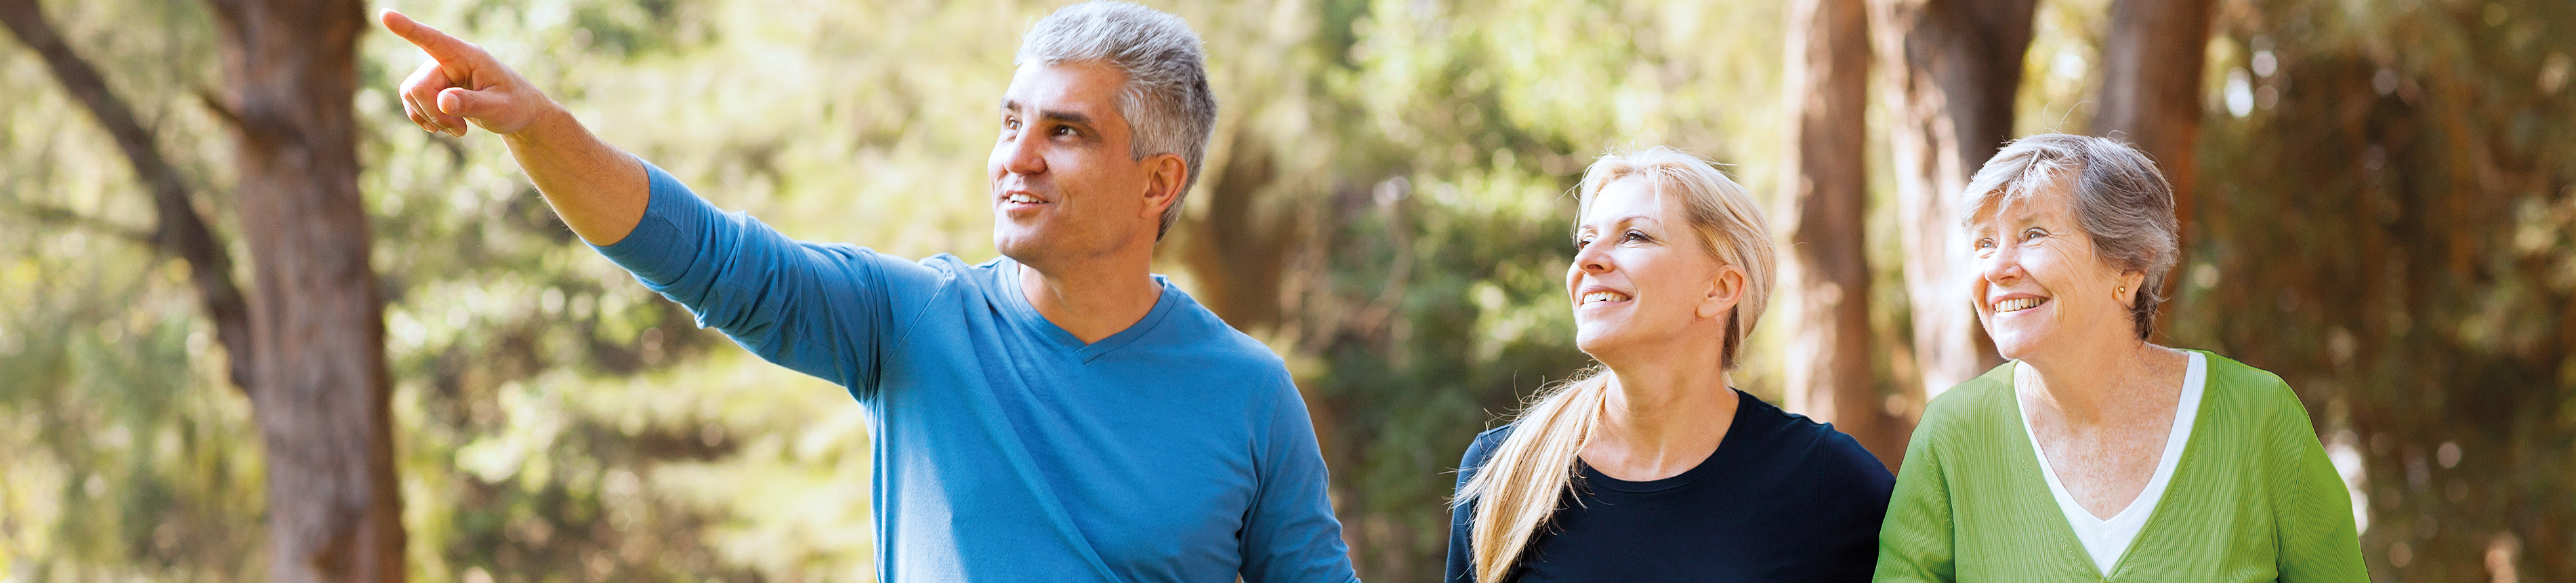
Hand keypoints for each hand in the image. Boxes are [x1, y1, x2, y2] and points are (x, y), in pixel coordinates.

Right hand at [380, 9, 550, 136]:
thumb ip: (472, 103)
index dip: (408, 29)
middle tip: (461, 130)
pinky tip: (446, 128)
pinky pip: (412, 103)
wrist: (518, 112)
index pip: (433, 39)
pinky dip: (426, 119)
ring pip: (411, 95)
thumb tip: (443, 101)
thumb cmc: (514, 105)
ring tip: (460, 129)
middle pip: (418, 86)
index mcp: (467, 55)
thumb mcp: (499, 107)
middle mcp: (448, 60)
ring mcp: (438, 74)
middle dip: (434, 112)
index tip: (385, 15)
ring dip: (432, 118)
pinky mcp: (432, 88)